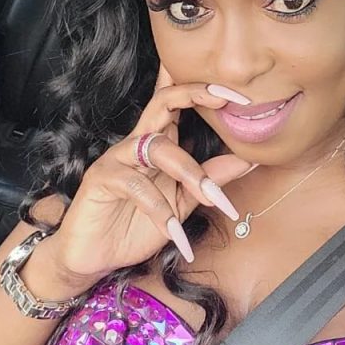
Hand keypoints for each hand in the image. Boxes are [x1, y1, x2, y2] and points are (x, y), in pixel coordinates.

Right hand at [45, 64, 253, 288]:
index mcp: (159, 141)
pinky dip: (160, 211)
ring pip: (158, 146)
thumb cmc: (136, 224)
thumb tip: (249, 159)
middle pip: (163, 101)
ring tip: (214, 200)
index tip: (235, 86)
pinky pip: (136, 186)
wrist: (94, 258)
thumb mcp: (182, 202)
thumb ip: (210, 179)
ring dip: (190, 172)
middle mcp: (138, 141)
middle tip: (228, 100)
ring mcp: (118, 157)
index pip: (175, 101)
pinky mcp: (101, 179)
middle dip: (195, 94)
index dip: (201, 86)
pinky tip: (177, 234)